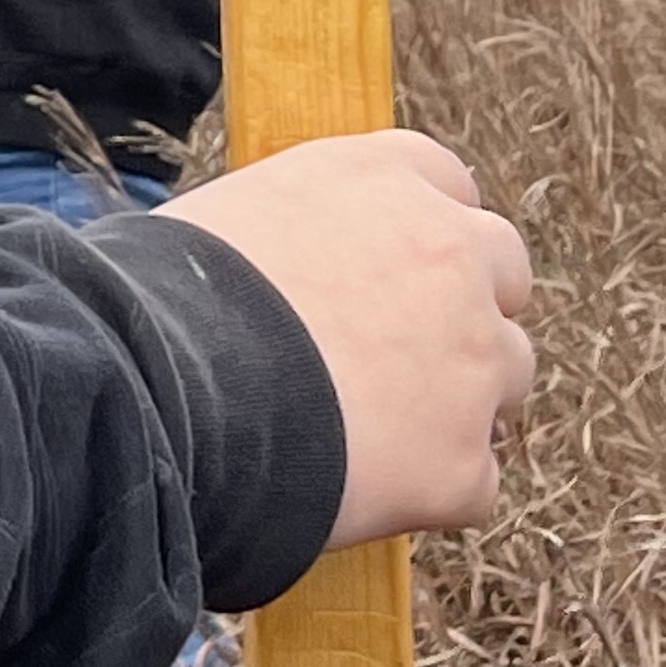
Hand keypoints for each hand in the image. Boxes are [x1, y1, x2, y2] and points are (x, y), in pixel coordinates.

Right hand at [158, 131, 535, 548]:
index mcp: (385, 177)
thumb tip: (294, 267)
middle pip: (502, 270)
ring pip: (506, 376)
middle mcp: (450, 252)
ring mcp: (473, 361)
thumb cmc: (159, 292)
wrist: (161, 387)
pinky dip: (424, 489)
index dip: (415, 227)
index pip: (443, 180)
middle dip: (463, 306)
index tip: (384, 261)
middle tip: (393, 346)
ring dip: (456, 397)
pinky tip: (351, 488)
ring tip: (365, 427)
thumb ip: (299, 229)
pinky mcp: (464, 463)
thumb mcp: (229, 216)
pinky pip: (470, 480)